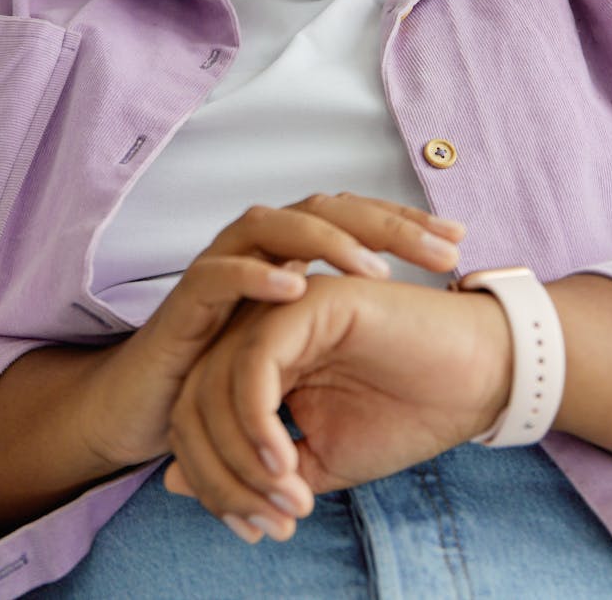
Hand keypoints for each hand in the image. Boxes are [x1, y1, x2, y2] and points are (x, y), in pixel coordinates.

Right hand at [77, 194, 464, 473]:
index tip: (458, 241)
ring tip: (375, 269)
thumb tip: (417, 318)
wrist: (152, 405)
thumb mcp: (301, 341)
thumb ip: (342, 321)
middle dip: (384, 225)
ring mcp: (221, 263)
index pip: (352, 217)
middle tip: (440, 252)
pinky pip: (220, 273)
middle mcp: (258, 245)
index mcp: (290, 250)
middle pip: (324, 207)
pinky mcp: (186, 298)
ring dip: (327, 241)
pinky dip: (256, 275)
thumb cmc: (232, 371)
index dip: (404, 223)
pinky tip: (295, 288)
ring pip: (274, 223)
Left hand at [166, 274, 509, 541]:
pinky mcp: (310, 302)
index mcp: (259, 360)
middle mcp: (261, 330)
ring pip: (214, 385)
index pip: (197, 417)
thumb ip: (253, 469)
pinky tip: (285, 462)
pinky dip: (257, 422)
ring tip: (288, 500)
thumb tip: (176, 482)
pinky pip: (255, 363)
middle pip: (194, 402)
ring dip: (240, 459)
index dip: (212, 482)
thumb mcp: (320, 459)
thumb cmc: (406, 414)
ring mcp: (283, 310)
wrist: (478, 380)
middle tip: (267, 525)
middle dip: (220, 477)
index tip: (255, 531)